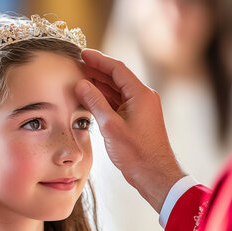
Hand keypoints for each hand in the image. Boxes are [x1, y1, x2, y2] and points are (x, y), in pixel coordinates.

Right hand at [76, 49, 185, 212]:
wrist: (154, 174)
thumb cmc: (137, 153)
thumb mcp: (110, 126)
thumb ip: (95, 102)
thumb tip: (81, 85)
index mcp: (141, 94)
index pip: (117, 69)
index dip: (98, 60)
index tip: (82, 54)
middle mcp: (143, 97)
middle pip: (116, 78)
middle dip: (96, 71)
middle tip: (77, 65)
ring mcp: (140, 108)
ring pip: (116, 90)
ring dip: (99, 85)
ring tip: (79, 79)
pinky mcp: (136, 119)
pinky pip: (118, 103)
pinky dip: (103, 99)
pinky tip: (89, 98)